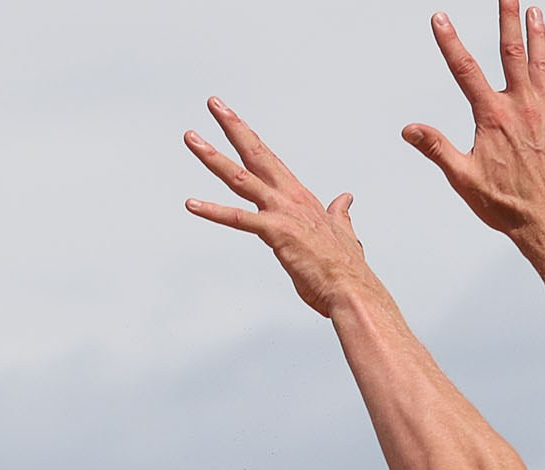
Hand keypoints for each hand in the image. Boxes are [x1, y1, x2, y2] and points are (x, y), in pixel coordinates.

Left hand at [185, 100, 370, 317]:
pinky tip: (191, 204)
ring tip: (191, 137)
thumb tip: (346, 198)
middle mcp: (290, 198)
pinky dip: (213, 211)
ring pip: (240, 177)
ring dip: (213, 156)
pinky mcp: (276, 233)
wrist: (353, 291)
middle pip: (256, 154)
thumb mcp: (344, 234)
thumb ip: (341, 215)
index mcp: (301, 198)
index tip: (234, 118)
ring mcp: (282, 213)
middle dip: (233, 127)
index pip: (270, 160)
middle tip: (214, 103)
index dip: (250, 137)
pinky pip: (238, 220)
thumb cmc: (345, 270)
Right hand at [404, 2, 544, 239]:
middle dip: (509, 20)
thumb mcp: (462, 178)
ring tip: (536, 12)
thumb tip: (408, 129)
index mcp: (493, 117)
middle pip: (513, 54)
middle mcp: (523, 108)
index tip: (440, 18)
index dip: (450, 42)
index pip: (465, 71)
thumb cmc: (503, 206)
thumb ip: (437, 148)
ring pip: (544, 66)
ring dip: (539, 37)